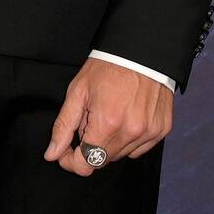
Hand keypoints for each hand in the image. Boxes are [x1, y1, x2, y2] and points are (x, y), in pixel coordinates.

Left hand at [43, 58, 172, 173]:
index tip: (67, 150)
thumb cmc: (107, 67)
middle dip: (91, 146)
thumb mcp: (78, 91)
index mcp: (107, 122)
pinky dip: (129, 139)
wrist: (141, 49)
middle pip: (103, 161)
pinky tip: (126, 117)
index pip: (86, 164)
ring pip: (121, 155)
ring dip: (110, 143)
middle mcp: (131, 132)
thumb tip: (52, 154)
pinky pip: (139, 149)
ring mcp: (149, 132)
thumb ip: (64, 126)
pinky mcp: (161, 129)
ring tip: (109, 115)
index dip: (71, 161)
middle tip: (90, 120)